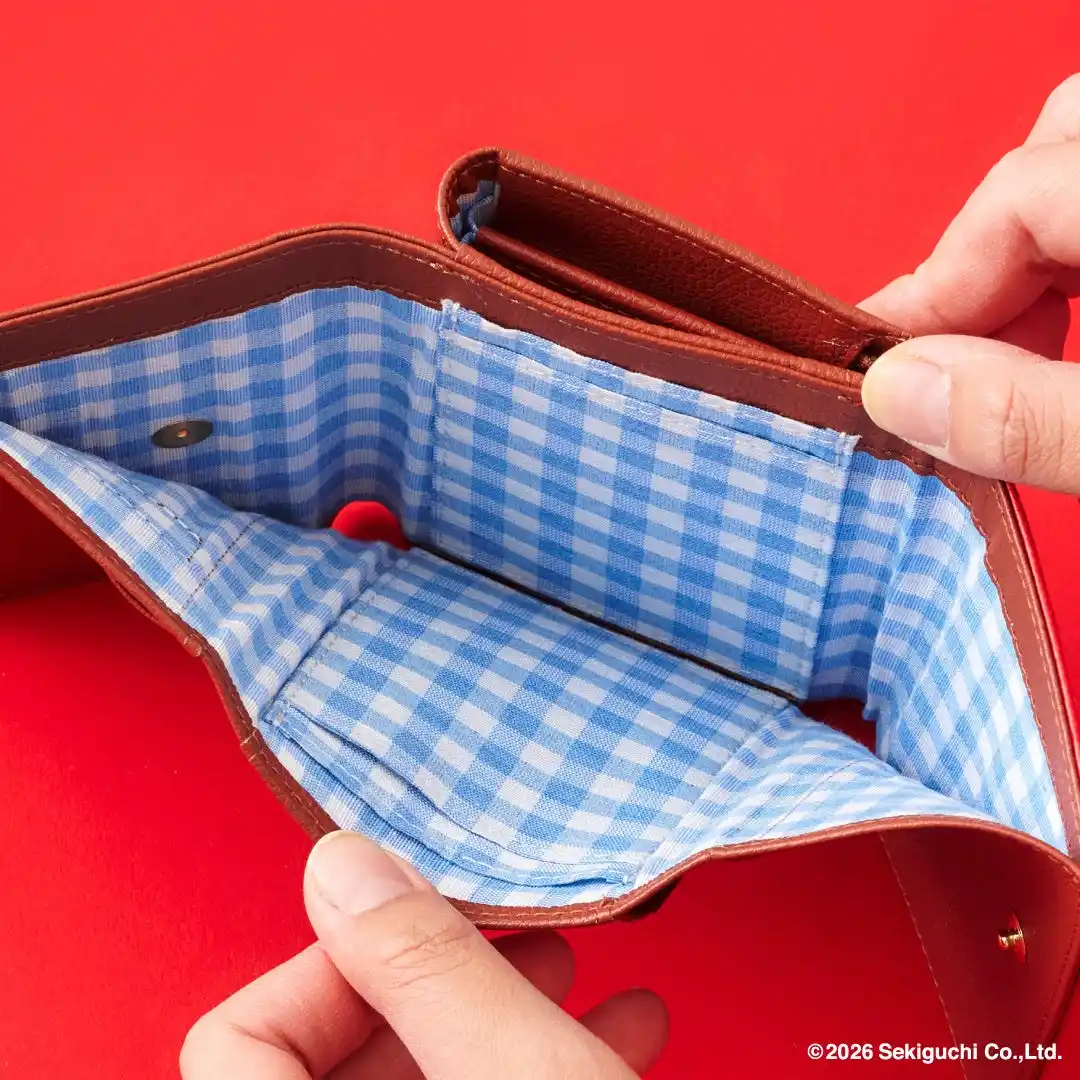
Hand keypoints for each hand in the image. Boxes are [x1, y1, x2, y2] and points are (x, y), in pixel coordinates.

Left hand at [179, 831, 666, 1078]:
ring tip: (576, 972)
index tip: (408, 921)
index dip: (322, 963)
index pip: (236, 1042)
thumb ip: (422, 966)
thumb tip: (341, 861)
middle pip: (339, 1049)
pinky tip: (620, 1029)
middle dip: (440, 974)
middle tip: (512, 936)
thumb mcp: (515, 1072)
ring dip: (504, 1009)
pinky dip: (542, 1059)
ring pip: (427, 1071)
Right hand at [859, 74, 1079, 492]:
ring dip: (1021, 265)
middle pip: (1050, 155)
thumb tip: (897, 391)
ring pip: (1073, 176)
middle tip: (954, 362)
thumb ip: (1031, 417)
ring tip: (1008, 364)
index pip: (1021, 196)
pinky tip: (1062, 347)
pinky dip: (1065, 268)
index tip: (880, 368)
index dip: (937, 284)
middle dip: (981, 259)